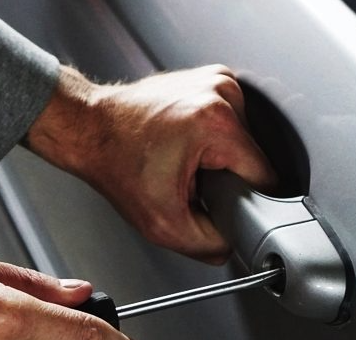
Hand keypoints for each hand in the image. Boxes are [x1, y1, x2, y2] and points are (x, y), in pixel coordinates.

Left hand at [26, 64, 276, 263]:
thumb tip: (234, 244)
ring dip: (219, 158)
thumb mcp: (163, 224)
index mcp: (217, 122)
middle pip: (252, 158)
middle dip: (226, 177)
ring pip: (243, 142)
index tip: (215, 200)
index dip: (243, 200)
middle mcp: (222, 92)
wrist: (90, 129)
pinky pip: (230, 123)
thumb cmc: (116, 164)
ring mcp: (217, 80)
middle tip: (189, 181)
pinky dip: (212, 139)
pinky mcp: (210, 79)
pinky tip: (185, 144)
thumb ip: (209, 245)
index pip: (265, 176)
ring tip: (184, 160)